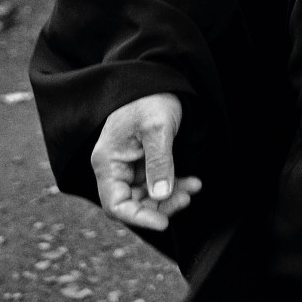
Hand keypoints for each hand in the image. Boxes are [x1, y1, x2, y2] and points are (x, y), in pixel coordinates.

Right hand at [91, 93, 201, 233]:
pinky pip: (156, 183)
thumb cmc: (151, 98)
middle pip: (133, 203)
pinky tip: (192, 182)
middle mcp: (115, 167)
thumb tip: (161, 195)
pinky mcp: (143, 162)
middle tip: (187, 198)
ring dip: (171, 196)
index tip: (164, 222)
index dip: (138, 218)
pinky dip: (174, 185)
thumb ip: (158, 163)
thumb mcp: (157, 129)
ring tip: (194, 188)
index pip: (115, 204)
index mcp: (107, 161)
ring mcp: (129, 166)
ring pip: (147, 195)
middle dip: (161, 205)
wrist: (158, 79)